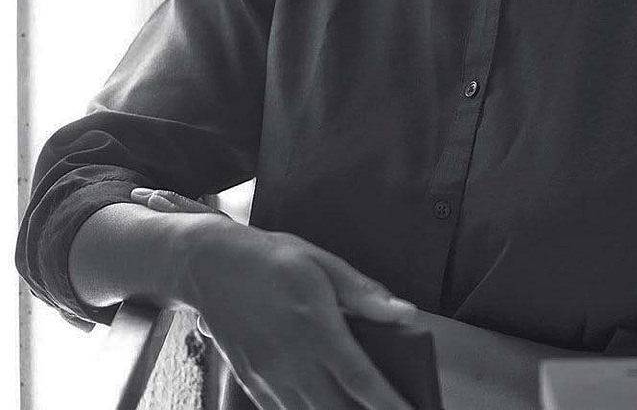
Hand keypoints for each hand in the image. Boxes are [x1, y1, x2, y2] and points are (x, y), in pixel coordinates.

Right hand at [130, 186, 417, 409]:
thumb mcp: (322, 263)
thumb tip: (406, 313)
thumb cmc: (272, 259)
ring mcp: (270, 379)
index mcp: (316, 328)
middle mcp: (293, 362)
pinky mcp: (253, 385)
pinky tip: (325, 407)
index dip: (390, 404)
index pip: (362, 380)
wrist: (211, 266)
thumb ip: (364, 294)